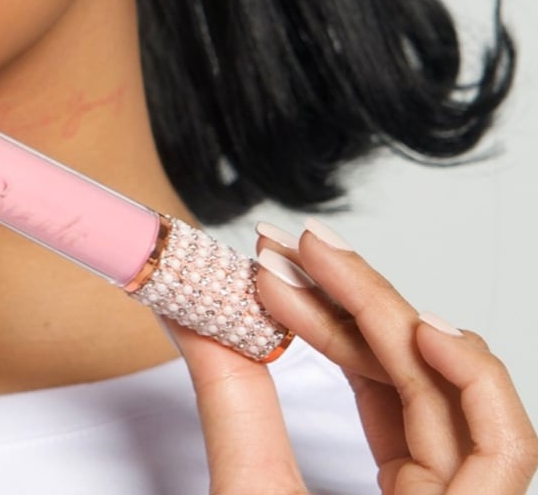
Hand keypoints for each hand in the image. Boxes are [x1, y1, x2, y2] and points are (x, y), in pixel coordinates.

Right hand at [164, 219, 537, 493]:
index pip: (482, 422)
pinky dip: (357, 367)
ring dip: (347, 327)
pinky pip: (397, 420)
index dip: (413, 336)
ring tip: (284, 277)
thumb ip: (233, 408)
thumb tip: (195, 317)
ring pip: (415, 396)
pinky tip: (320, 324)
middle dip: (356, 309)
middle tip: (284, 255)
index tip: (327, 276)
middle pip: (436, 390)